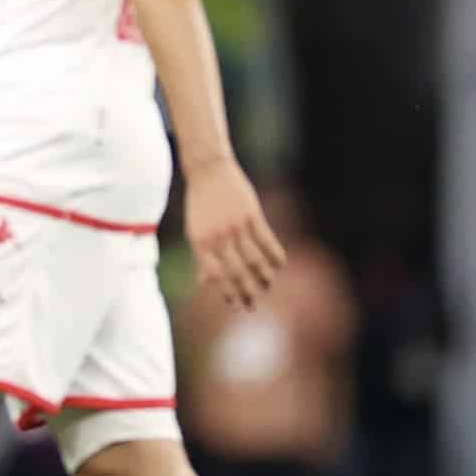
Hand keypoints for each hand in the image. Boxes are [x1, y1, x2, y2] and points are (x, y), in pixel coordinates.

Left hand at [183, 159, 286, 310]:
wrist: (207, 170)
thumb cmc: (200, 203)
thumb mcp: (195, 230)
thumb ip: (201, 257)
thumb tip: (203, 283)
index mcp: (200, 242)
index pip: (216, 275)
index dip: (228, 293)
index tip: (237, 306)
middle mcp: (218, 237)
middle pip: (236, 272)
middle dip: (246, 292)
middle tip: (254, 305)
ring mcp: (236, 226)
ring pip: (254, 259)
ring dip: (263, 276)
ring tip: (267, 285)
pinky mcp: (252, 215)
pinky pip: (267, 240)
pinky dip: (275, 255)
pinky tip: (279, 265)